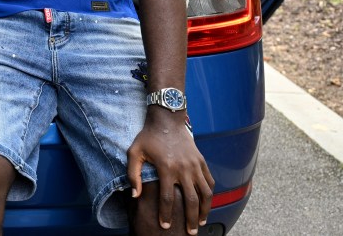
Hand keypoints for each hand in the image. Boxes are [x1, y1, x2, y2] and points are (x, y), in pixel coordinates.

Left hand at [127, 108, 213, 233]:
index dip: (166, 214)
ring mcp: (195, 165)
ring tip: (200, 222)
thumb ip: (132, 174)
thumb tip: (135, 195)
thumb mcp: (134, 152)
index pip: (168, 198)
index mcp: (166, 168)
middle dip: (190, 219)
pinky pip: (210, 181)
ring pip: (205, 193)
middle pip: (191, 201)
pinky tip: (206, 203)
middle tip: (190, 232)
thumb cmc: (148, 137)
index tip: (164, 225)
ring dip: (205, 210)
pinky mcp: (202, 161)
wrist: (167, 119)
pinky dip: (210, 194)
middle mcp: (184, 168)